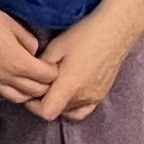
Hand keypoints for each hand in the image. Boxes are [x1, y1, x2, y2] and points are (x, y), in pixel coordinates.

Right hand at [0, 0, 56, 103]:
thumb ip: (29, 41)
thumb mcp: (13, 24)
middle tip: (43, 75)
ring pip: (16, 98)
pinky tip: (3, 82)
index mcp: (19, 62)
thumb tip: (34, 52)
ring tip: (26, 82)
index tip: (51, 64)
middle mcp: (6, 77)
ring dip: (25, 92)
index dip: (53, 71)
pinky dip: (3, 92)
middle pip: (35, 92)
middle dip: (44, 85)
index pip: (47, 77)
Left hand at [28, 0, 143, 121]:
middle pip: (57, 110)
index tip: (29, 91)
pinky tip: (70, 90)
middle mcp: (84, 97)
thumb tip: (33, 77)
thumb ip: (41, 67)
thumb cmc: (83, 36)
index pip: (47, 112)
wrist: (114, 31)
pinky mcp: (103, 94)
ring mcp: (95, 97)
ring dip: (59, 101)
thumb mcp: (55, 48)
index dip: (33, 105)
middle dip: (45, 100)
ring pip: (70, 110)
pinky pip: (84, 109)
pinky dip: (73, 105)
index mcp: (70, 86)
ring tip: (55, 84)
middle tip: (40, 82)